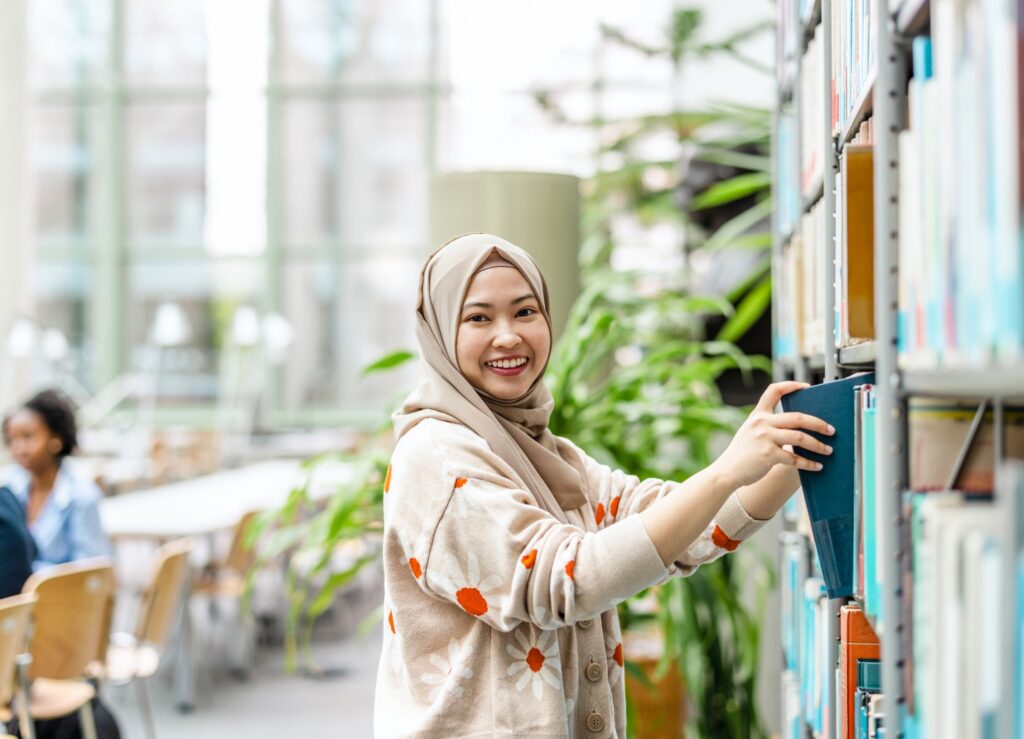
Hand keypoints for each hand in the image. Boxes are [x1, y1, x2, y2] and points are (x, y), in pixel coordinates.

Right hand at [711, 381, 834, 489]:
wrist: (726, 472)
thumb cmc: (741, 454)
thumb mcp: (750, 432)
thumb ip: (768, 426)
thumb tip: (797, 428)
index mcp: (758, 415)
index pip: (774, 391)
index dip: (792, 386)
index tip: (807, 387)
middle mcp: (761, 423)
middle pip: (798, 417)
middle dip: (819, 424)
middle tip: (831, 430)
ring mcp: (764, 438)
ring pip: (800, 437)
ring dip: (818, 445)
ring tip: (828, 450)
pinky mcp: (768, 455)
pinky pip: (795, 458)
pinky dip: (808, 463)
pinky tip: (817, 466)